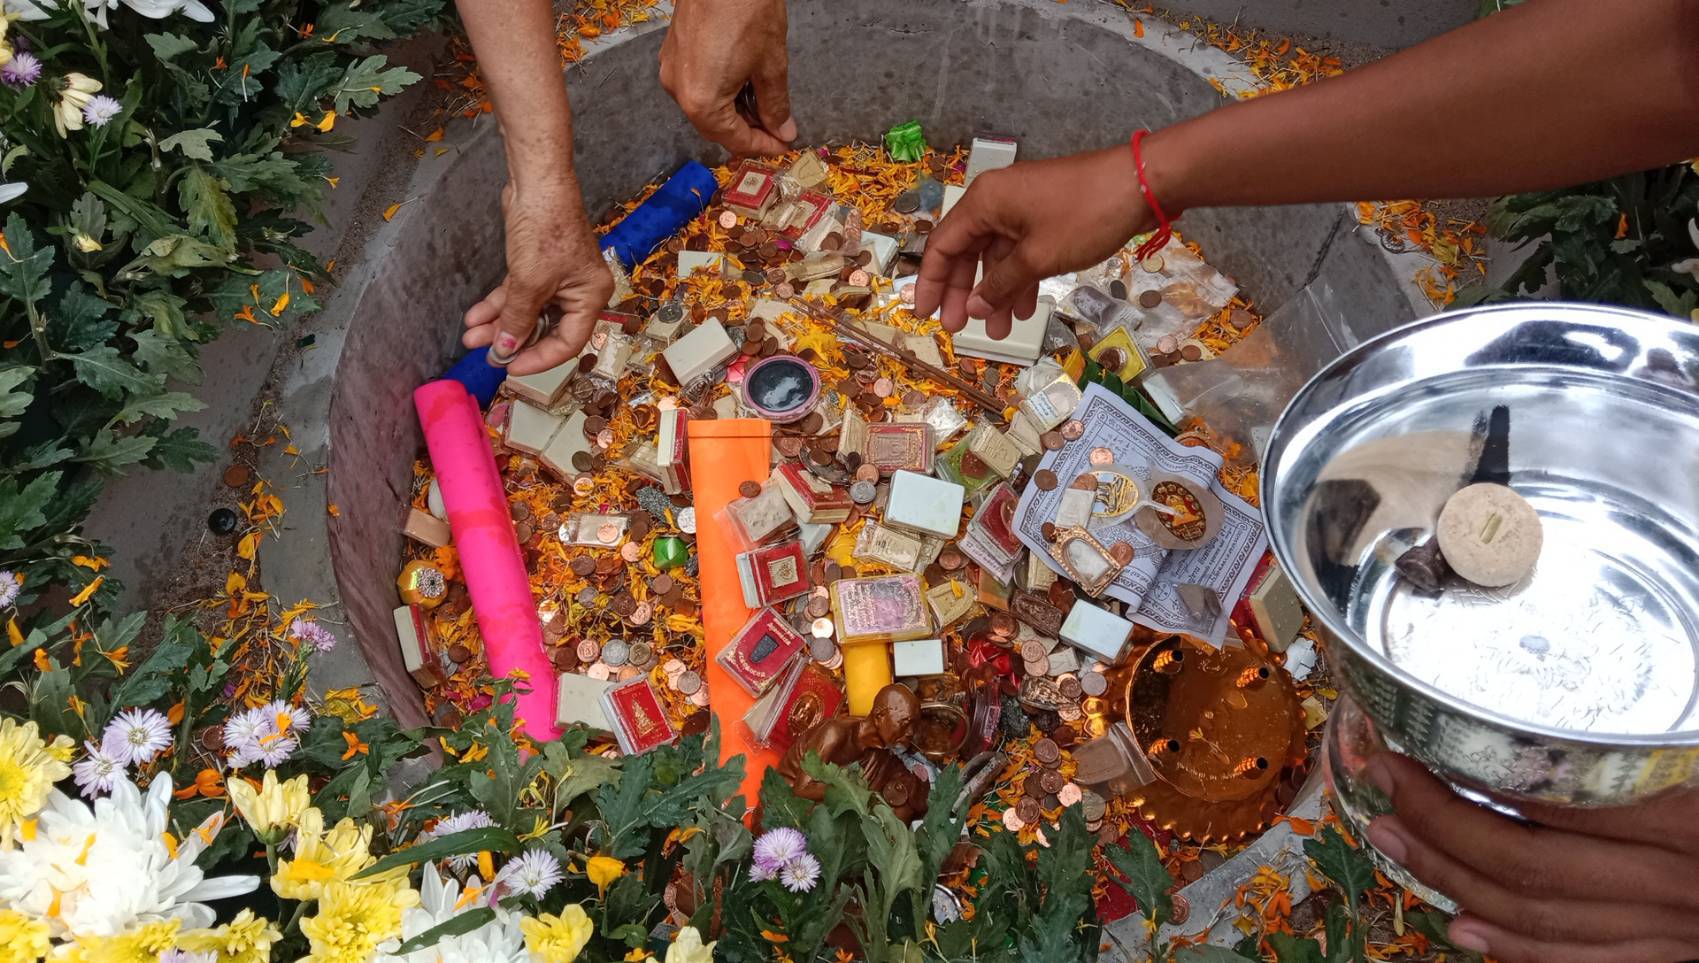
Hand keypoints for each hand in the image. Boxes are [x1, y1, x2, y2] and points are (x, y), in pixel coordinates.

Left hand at [463, 177, 612, 375]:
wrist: (537, 185)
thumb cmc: (546, 230)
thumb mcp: (530, 282)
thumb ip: (518, 319)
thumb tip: (505, 350)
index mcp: (591, 297)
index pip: (568, 343)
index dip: (539, 359)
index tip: (510, 368)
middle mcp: (577, 292)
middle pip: (545, 329)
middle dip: (511, 340)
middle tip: (485, 355)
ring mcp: (556, 280)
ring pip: (526, 312)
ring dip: (498, 324)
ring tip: (471, 337)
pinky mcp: (536, 267)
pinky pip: (517, 295)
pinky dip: (497, 304)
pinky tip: (475, 316)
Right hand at [659, 0, 794, 155]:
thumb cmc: (746, 9)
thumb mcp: (770, 64)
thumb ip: (775, 105)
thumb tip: (782, 130)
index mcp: (701, 101)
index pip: (734, 139)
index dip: (762, 147)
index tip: (783, 145)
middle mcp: (679, 90)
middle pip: (715, 127)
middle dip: (748, 131)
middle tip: (778, 129)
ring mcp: (672, 69)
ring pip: (706, 107)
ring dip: (735, 112)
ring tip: (766, 105)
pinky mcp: (673, 52)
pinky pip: (697, 86)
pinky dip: (722, 93)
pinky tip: (744, 84)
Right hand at [915, 146, 1155, 335]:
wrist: (1141, 183)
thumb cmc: (1084, 215)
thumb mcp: (1038, 257)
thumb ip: (1001, 285)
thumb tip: (974, 307)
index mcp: (984, 202)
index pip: (942, 246)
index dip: (931, 283)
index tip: (925, 316)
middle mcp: (996, 202)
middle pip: (966, 252)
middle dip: (964, 293)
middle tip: (958, 330)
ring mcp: (1022, 208)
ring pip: (996, 256)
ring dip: (996, 292)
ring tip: (999, 331)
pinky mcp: (1046, 216)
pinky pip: (1021, 251)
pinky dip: (1020, 279)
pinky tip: (1025, 309)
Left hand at [1364, 753, 1698, 962]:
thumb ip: (1661, 727)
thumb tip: (1588, 688)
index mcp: (1694, 813)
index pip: (1554, 797)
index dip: (1465, 773)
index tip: (1407, 739)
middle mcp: (1684, 881)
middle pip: (1531, 863)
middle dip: (1438, 827)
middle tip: (1380, 786)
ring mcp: (1682, 933)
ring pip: (1544, 919)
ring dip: (1454, 883)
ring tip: (1391, 838)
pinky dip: (1517, 954)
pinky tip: (1464, 932)